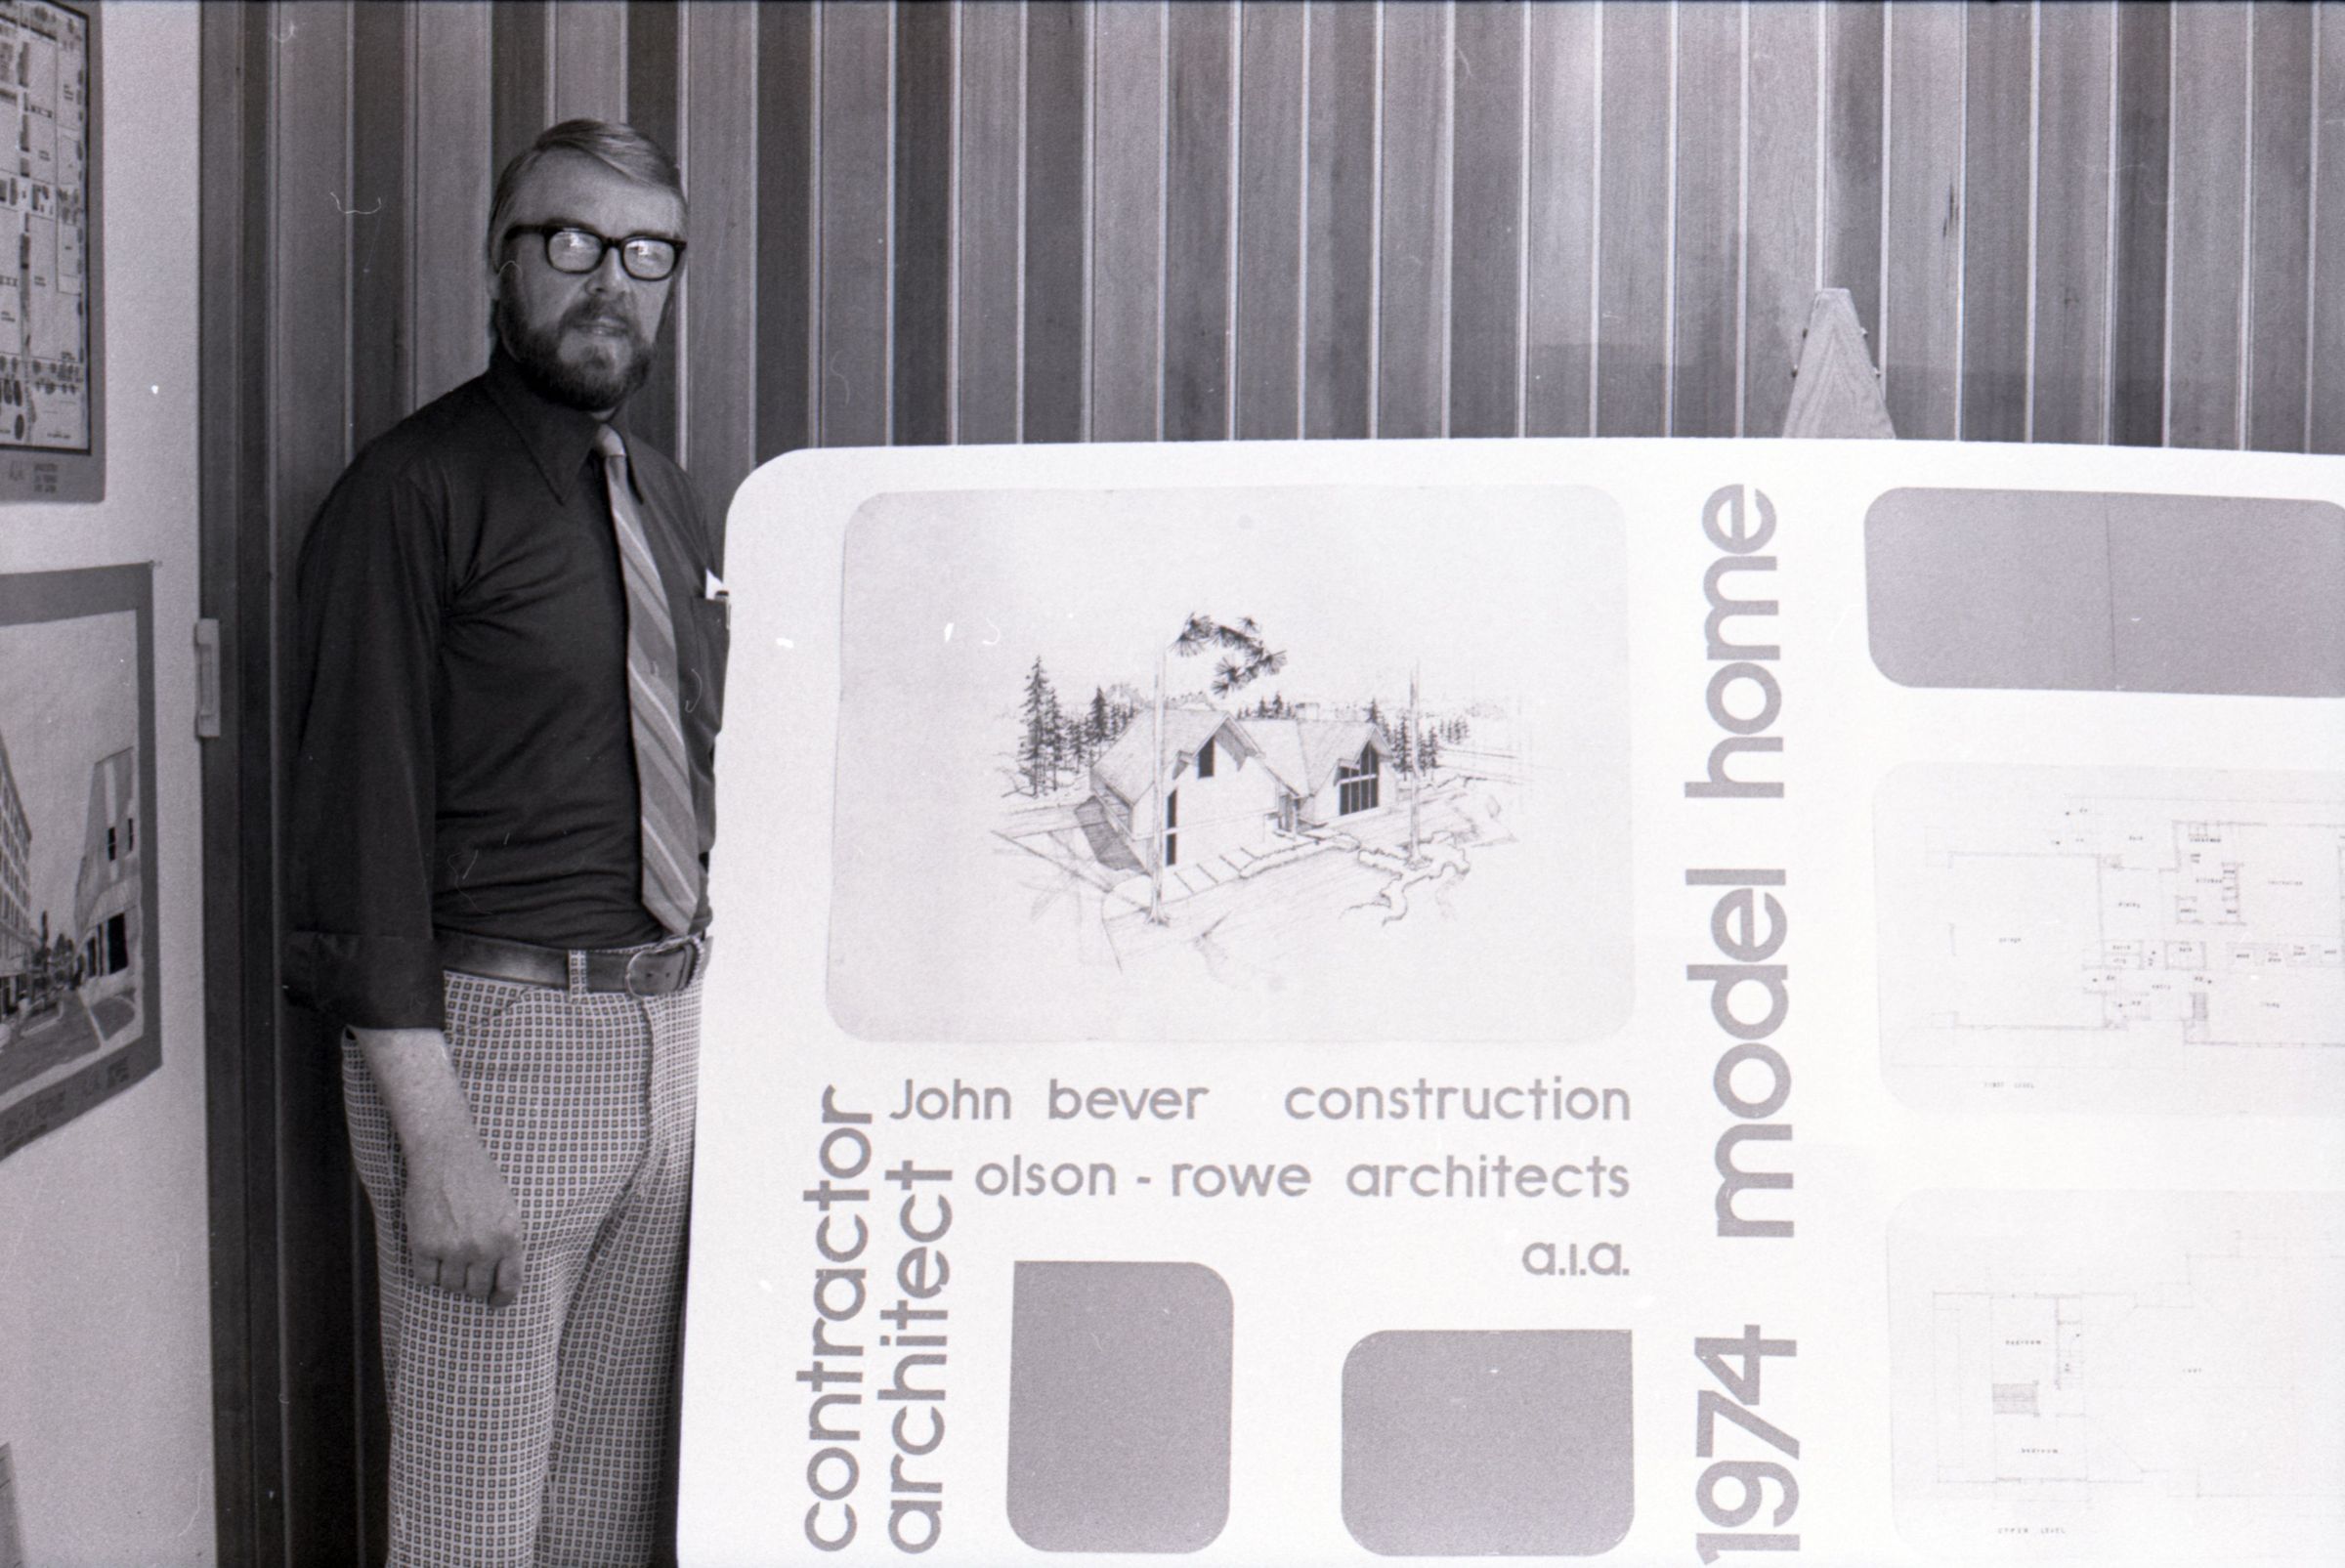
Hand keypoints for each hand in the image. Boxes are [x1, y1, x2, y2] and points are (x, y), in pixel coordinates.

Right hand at [402, 1133, 527, 1307]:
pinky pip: (426, 1278)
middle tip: (467, 1272)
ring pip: (451, 1286)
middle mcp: (482, 1247)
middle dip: (472, 1284)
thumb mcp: (507, 1209)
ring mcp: (453, 1248)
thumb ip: (507, 1243)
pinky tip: (432, 1255)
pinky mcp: (425, 1245)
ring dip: (450, 1277)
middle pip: (476, 1290)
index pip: (509, 1285)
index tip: (495, 1301)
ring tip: (449, 1256)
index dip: (502, 1299)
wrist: (447, 1156)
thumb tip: (503, 1279)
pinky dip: (428, 1271)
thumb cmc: (480, 1180)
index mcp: (509, 1238)